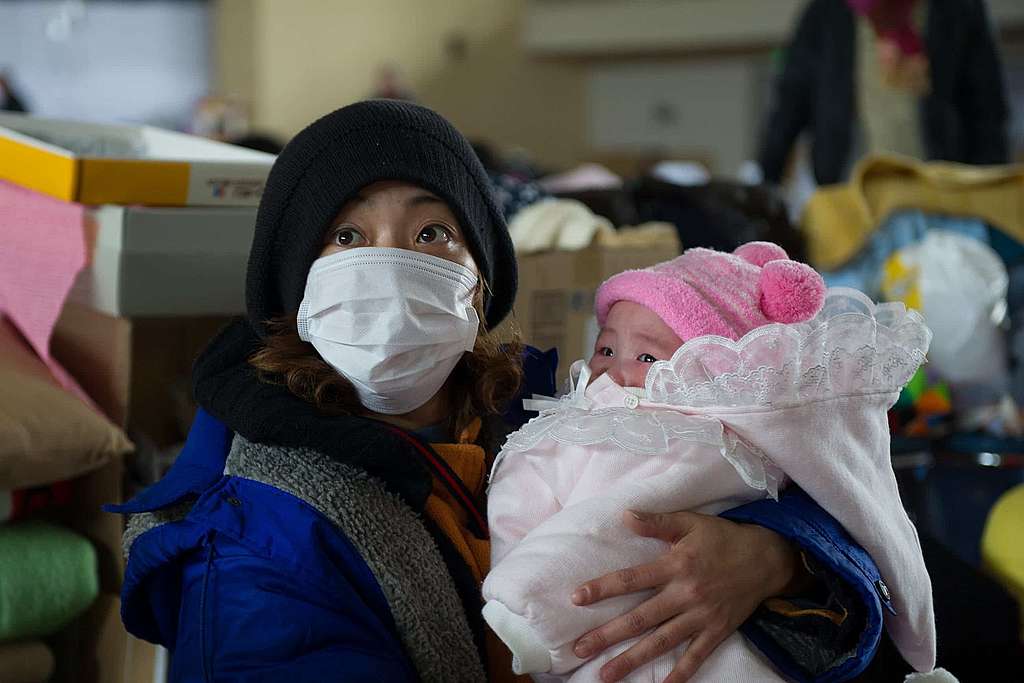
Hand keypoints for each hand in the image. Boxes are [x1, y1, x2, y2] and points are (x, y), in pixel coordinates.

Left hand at [570, 510, 801, 682]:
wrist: (767, 559)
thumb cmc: (723, 538)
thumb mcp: (690, 522)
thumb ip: (657, 521)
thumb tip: (624, 516)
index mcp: (676, 565)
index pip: (632, 579)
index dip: (603, 588)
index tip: (577, 597)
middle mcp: (686, 594)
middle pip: (641, 618)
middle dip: (608, 634)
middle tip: (579, 648)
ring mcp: (701, 616)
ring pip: (661, 642)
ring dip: (632, 660)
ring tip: (605, 674)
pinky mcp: (717, 631)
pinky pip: (695, 657)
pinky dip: (679, 674)